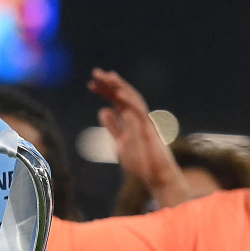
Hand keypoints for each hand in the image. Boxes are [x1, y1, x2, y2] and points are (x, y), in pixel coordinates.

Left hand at [88, 69, 186, 196]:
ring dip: (120, 87)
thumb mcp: (120, 143)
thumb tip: (103, 110)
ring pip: (133, 99)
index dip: (105, 91)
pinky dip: (130, 101)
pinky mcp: (150, 130)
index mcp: (131, 120)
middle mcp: (139, 118)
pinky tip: (118, 93)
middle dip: (111, 83)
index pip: (117, 101)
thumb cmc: (142, 162)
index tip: (91, 84)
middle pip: (124, 96)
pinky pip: (140, 112)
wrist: (158, 178)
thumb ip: (113, 127)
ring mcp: (145, 123)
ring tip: (107, 76)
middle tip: (96, 72)